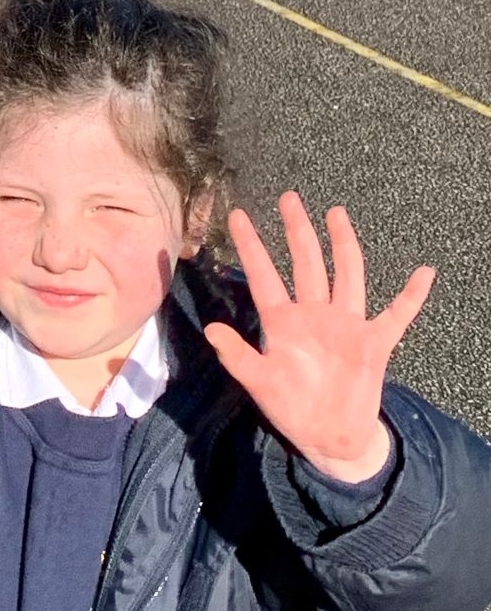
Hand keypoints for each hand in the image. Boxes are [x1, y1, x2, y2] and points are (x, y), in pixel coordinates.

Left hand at [204, 192, 434, 482]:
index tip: (237, 215)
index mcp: (283, 322)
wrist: (328, 437)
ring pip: (346, 275)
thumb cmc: (290, 407)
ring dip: (343, 245)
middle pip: (306, 263)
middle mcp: (314, 314)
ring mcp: (346, 325)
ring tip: (337, 213)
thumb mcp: (258, 383)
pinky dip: (411, 296)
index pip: (264, 275)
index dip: (251, 246)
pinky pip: (397, 315)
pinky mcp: (374, 343)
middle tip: (289, 197)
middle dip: (297, 230)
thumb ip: (237, 356)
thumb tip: (210, 330)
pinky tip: (424, 272)